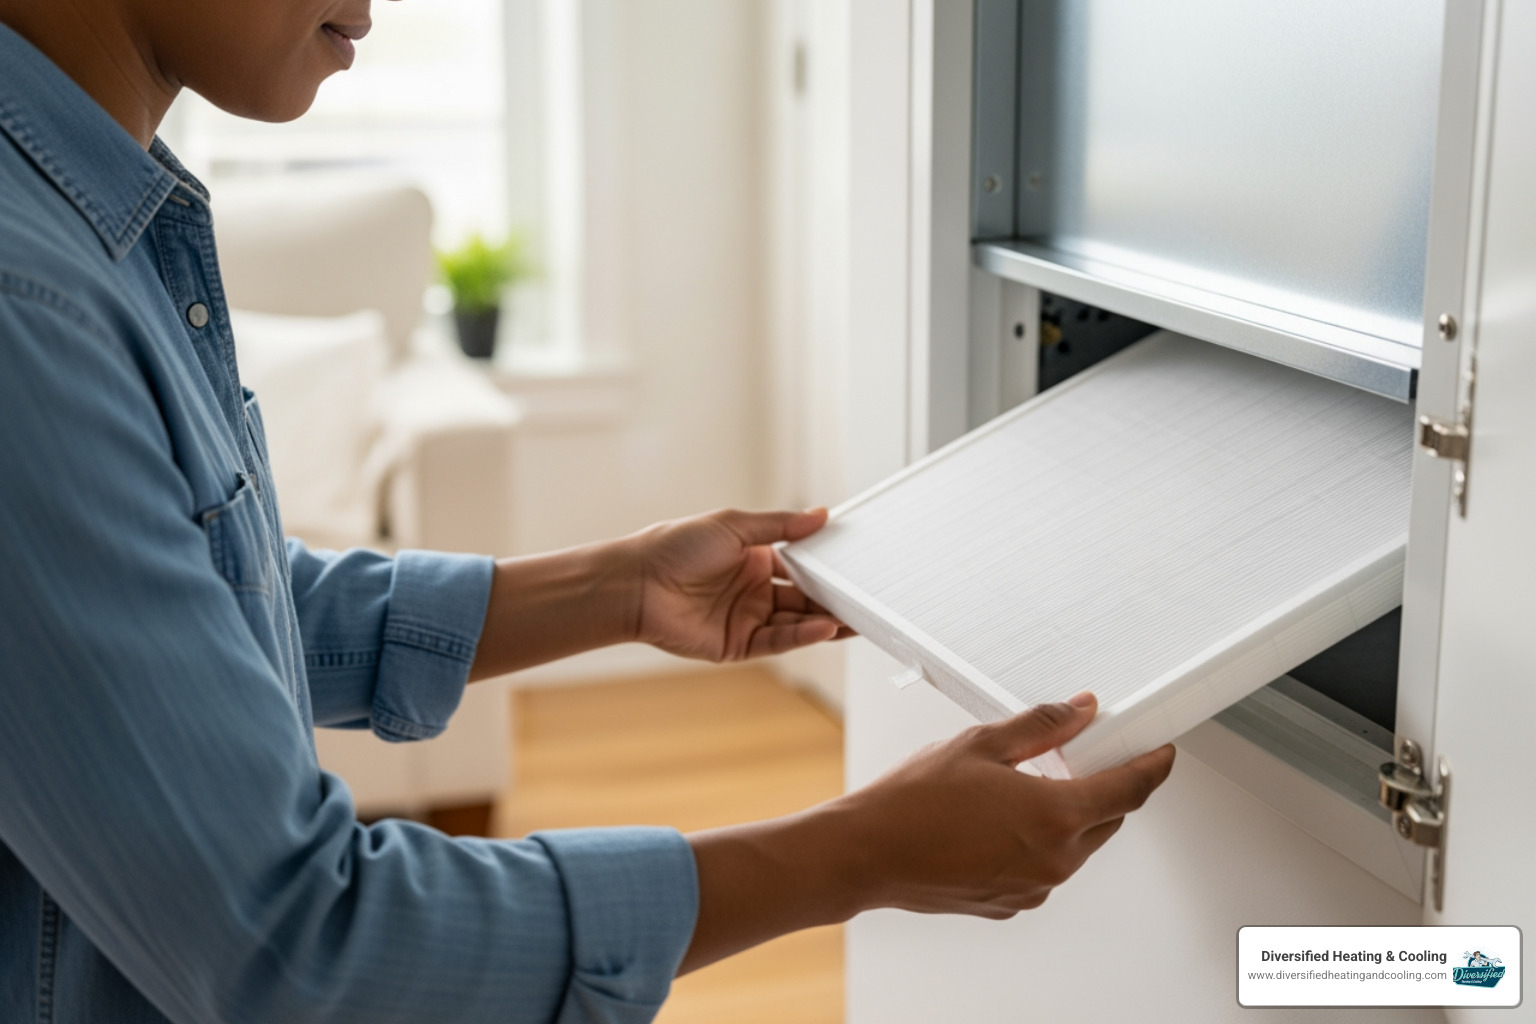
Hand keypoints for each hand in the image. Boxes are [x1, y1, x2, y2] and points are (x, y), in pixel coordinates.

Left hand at [626, 507, 850, 661]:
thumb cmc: (675, 546)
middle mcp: (753, 590)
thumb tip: (821, 515)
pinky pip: (778, 640)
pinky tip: (825, 626)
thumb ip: (781, 525)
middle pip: (805, 598)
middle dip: (836, 600)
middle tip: (870, 599)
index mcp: (753, 559)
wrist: (637, 582)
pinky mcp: (738, 645)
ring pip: (797, 622)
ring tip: (859, 618)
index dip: (827, 569)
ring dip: (827, 621)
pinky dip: (803, 634)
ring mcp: (747, 619)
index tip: (856, 567)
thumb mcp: (735, 525)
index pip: (801, 566)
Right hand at [681, 693, 1174, 970]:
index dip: (1153, 767)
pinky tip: (997, 822)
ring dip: (1066, 817)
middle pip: (1107, 819)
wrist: (868, 854)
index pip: (1130, 790)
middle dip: (1103, 787)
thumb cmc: (913, 802)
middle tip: (1080, 757)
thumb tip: (1081, 711)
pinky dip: (1036, 844)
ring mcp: (1034, 888)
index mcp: (1056, 815)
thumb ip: (1041, 726)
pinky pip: (1044, 870)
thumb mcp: (981, 744)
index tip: (1161, 753)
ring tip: (1021, 788)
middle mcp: (1054, 860)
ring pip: (1075, 847)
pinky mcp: (1011, 904)